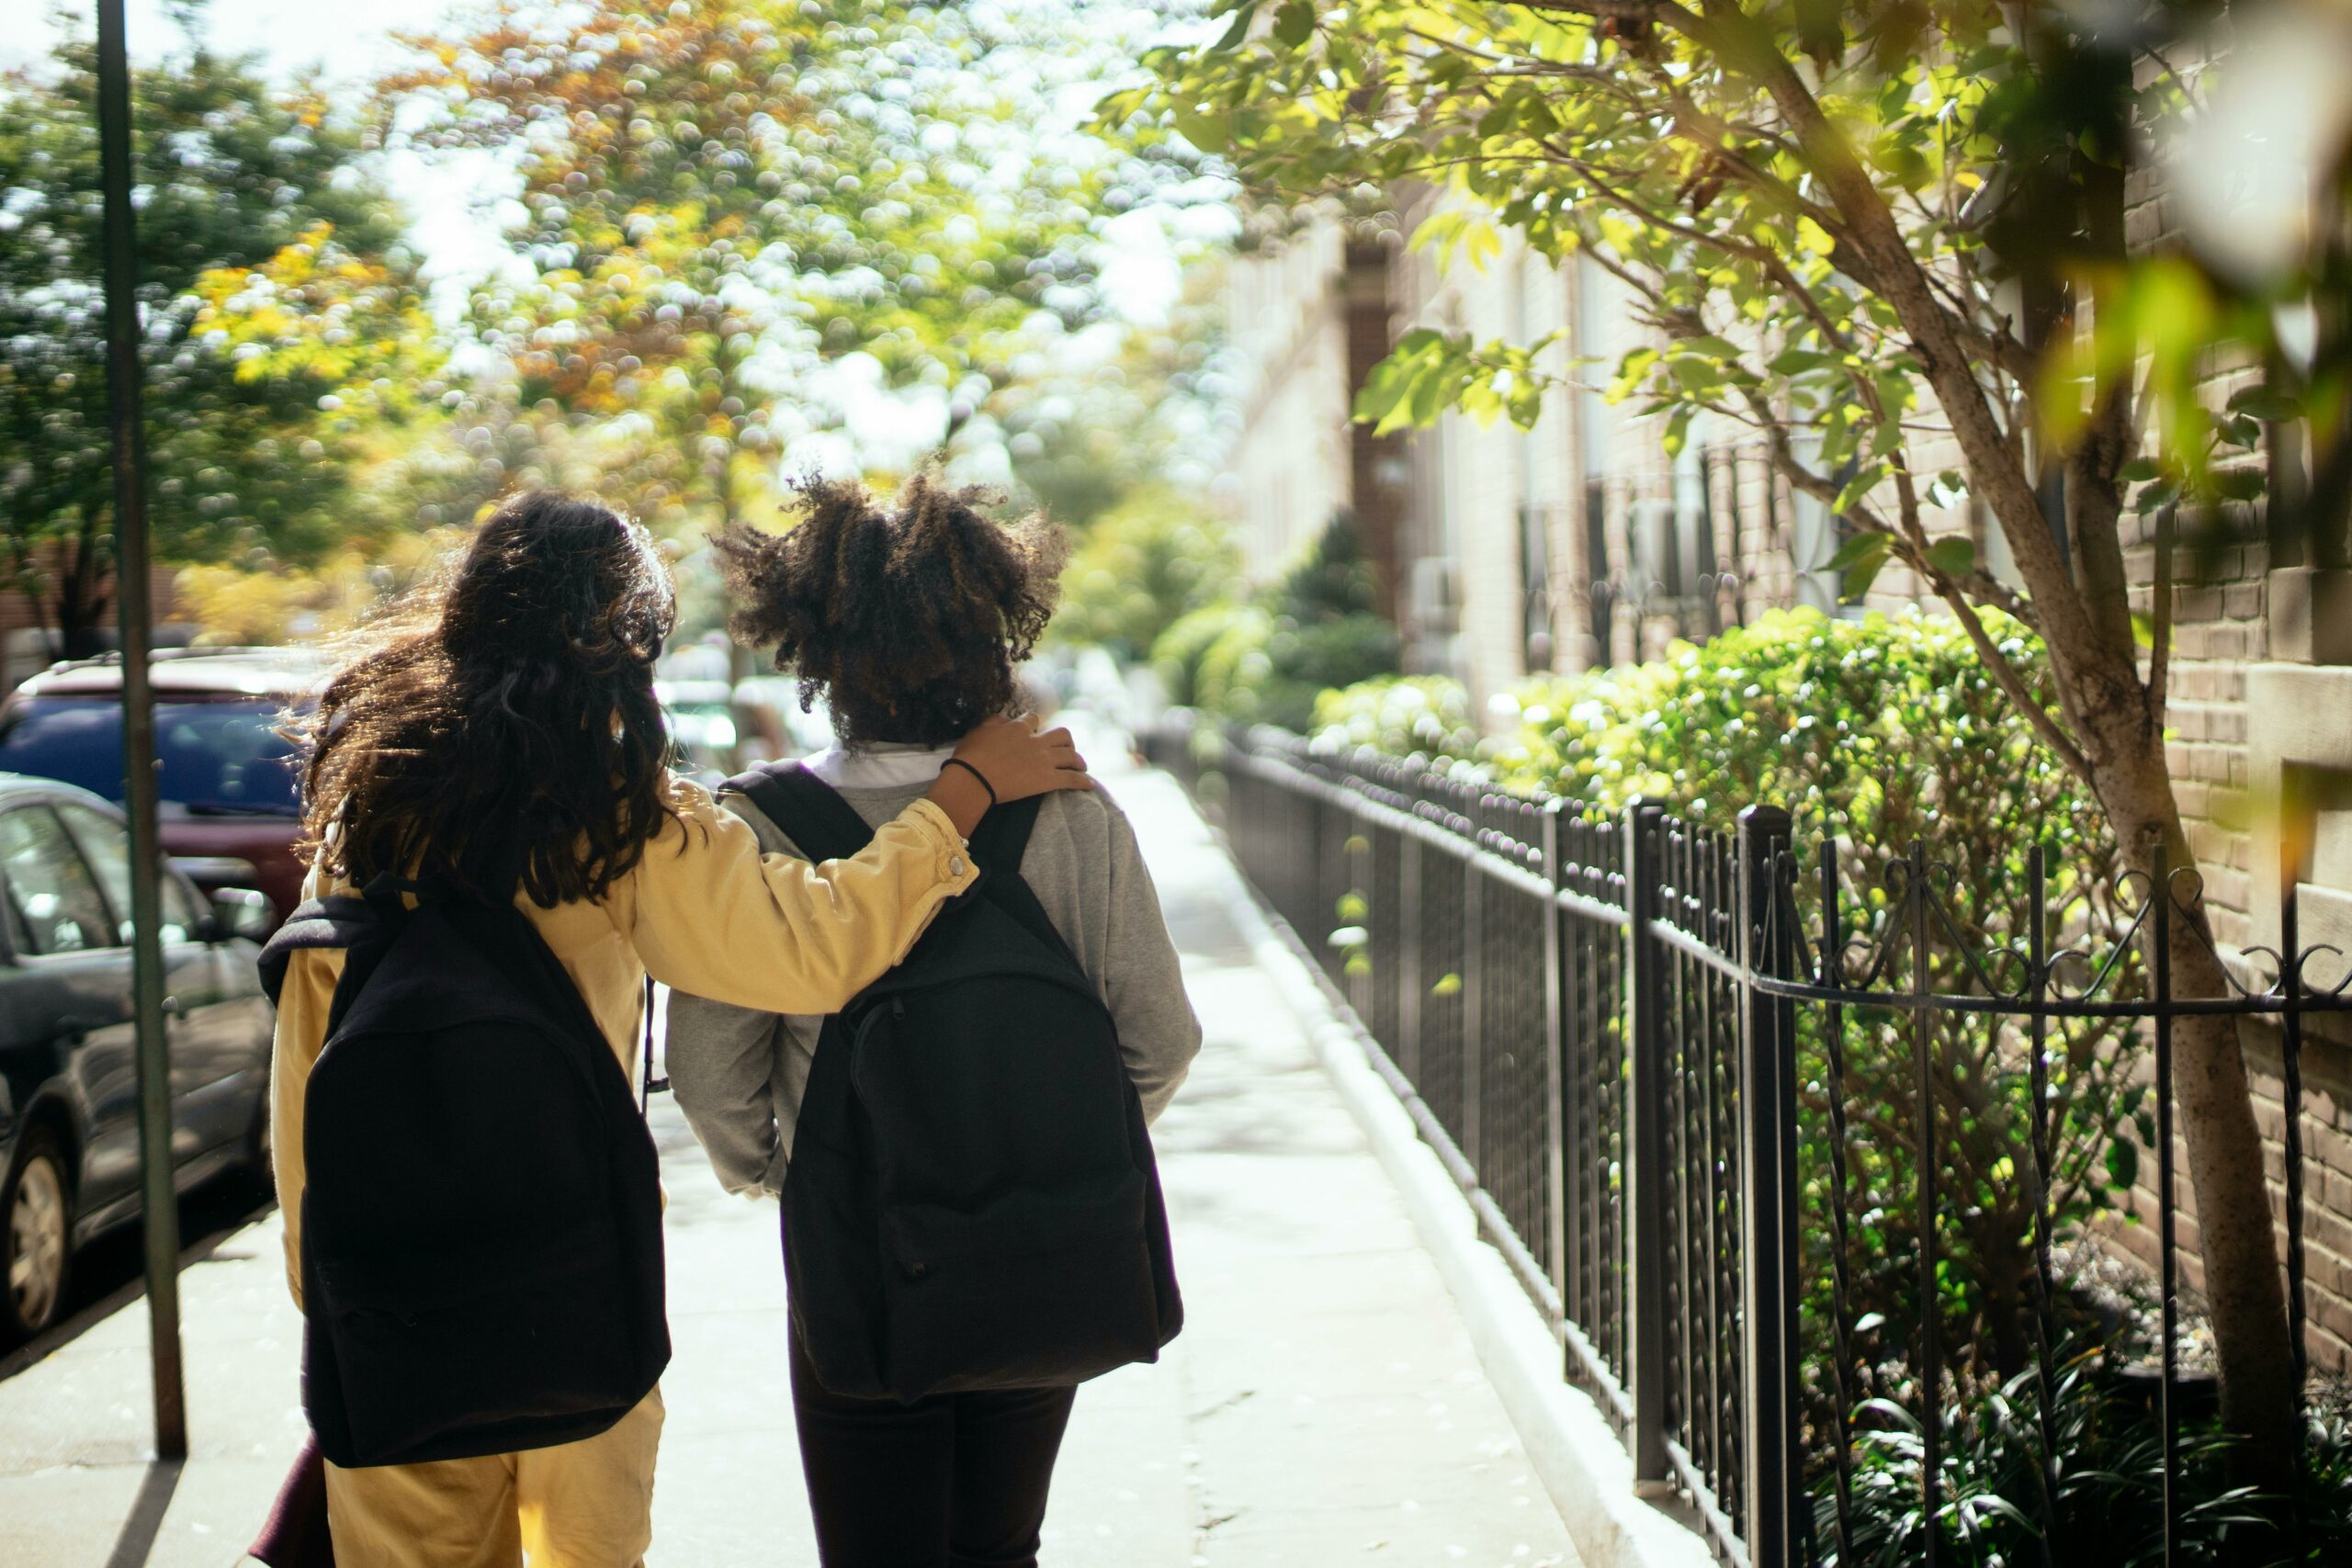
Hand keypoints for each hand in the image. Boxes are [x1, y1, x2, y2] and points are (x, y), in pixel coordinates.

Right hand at [950, 715, 1092, 803]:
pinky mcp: (1047, 780)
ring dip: (1079, 761)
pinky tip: (1089, 784)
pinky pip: (1072, 779)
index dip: (1036, 725)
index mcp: (1017, 728)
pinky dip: (1083, 781)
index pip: (1033, 720)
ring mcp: (1043, 760)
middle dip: (1067, 741)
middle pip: (1062, 735)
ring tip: (1081, 766)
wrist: (973, 779)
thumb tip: (1004, 720)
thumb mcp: (977, 731)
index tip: (1036, 731)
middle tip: (1067, 749)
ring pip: (1071, 756)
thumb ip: (993, 723)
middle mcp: (1035, 741)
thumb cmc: (969, 757)